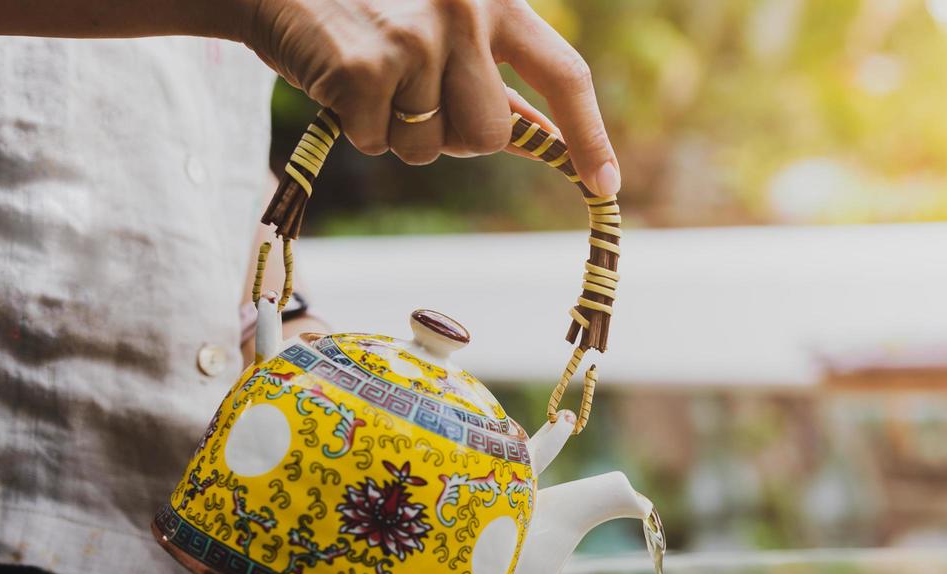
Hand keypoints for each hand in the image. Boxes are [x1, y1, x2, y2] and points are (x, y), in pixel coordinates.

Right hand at [235, 0, 620, 194]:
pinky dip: (357, 129)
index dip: (587, 135)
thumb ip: (493, 76)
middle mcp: (466, 11)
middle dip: (452, 137)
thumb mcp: (445, 26)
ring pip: (433, 149)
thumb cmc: (371, 11)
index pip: (566, 74)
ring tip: (373, 82)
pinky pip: (380, 144)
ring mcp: (416, 38)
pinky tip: (341, 82)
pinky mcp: (367, 68)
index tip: (605, 183)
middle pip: (490, 136)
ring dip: (400, 135)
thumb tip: (544, 139)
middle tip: (410, 98)